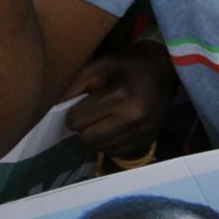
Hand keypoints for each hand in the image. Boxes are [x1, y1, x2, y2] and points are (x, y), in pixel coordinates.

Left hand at [62, 41, 173, 157]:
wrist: (165, 69)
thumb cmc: (127, 65)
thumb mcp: (98, 66)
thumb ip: (73, 85)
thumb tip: (52, 106)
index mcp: (119, 97)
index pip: (77, 121)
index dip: (75, 111)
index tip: (83, 103)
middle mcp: (132, 120)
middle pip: (87, 138)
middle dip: (84, 126)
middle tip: (91, 112)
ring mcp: (141, 134)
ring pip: (100, 148)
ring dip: (96, 136)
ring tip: (103, 119)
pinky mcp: (146, 142)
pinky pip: (115, 153)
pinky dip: (110, 143)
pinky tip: (115, 127)